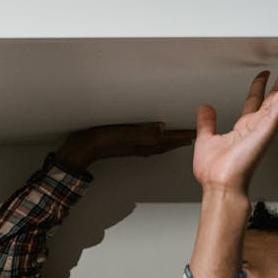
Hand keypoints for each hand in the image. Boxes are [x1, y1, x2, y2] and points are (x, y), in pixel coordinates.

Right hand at [55, 121, 194, 171]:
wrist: (82, 149)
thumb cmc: (100, 141)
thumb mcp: (123, 133)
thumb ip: (143, 132)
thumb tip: (162, 128)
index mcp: (142, 143)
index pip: (168, 139)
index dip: (182, 135)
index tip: (195, 132)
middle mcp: (141, 147)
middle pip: (167, 144)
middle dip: (180, 140)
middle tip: (193, 135)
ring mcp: (134, 147)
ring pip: (159, 145)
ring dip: (170, 142)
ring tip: (179, 138)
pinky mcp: (126, 145)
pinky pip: (149, 144)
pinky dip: (157, 141)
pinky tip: (155, 138)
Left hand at [193, 58, 277, 193]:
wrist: (219, 184)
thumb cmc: (214, 172)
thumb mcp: (206, 139)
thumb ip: (206, 123)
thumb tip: (204, 108)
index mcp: (243, 128)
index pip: (254, 102)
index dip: (259, 87)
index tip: (263, 75)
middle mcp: (257, 126)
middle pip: (274, 96)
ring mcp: (265, 126)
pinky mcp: (269, 127)